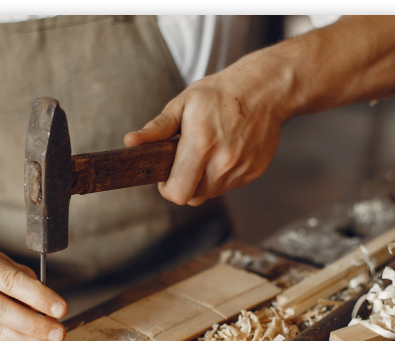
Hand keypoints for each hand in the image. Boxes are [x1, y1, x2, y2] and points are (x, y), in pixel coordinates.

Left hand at [124, 51, 287, 205]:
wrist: (264, 89)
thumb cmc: (219, 94)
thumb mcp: (183, 104)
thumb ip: (157, 129)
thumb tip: (130, 143)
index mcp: (201, 145)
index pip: (177, 192)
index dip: (167, 187)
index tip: (167, 173)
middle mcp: (223, 162)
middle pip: (193, 197)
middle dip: (184, 183)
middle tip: (186, 159)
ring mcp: (241, 169)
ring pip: (211, 193)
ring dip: (203, 180)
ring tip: (208, 151)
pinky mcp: (254, 172)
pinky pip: (229, 185)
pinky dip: (222, 175)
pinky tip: (226, 150)